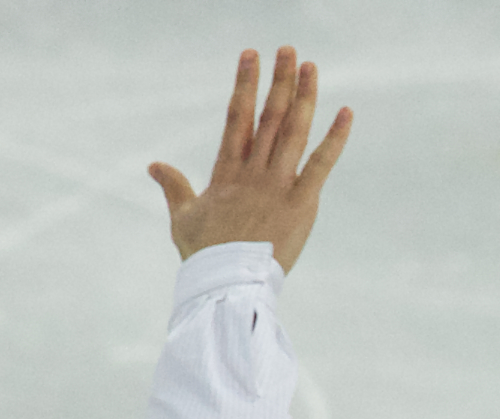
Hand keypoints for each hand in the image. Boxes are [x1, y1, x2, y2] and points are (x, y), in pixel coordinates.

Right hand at [150, 46, 353, 270]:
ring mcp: (277, 186)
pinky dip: (335, 138)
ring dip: (304, 97)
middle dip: (278, 80)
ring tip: (310, 67)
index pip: (236, 117)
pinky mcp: (301, 204)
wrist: (227, 286)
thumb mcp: (182, 218)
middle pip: (268, 116)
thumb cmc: (204, 257)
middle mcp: (253, 172)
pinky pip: (321, 165)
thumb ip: (174, 187)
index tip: (251, 56)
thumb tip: (154, 166)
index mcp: (226, 172)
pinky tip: (346, 112)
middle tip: (287, 50)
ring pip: (293, 132)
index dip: (245, 84)